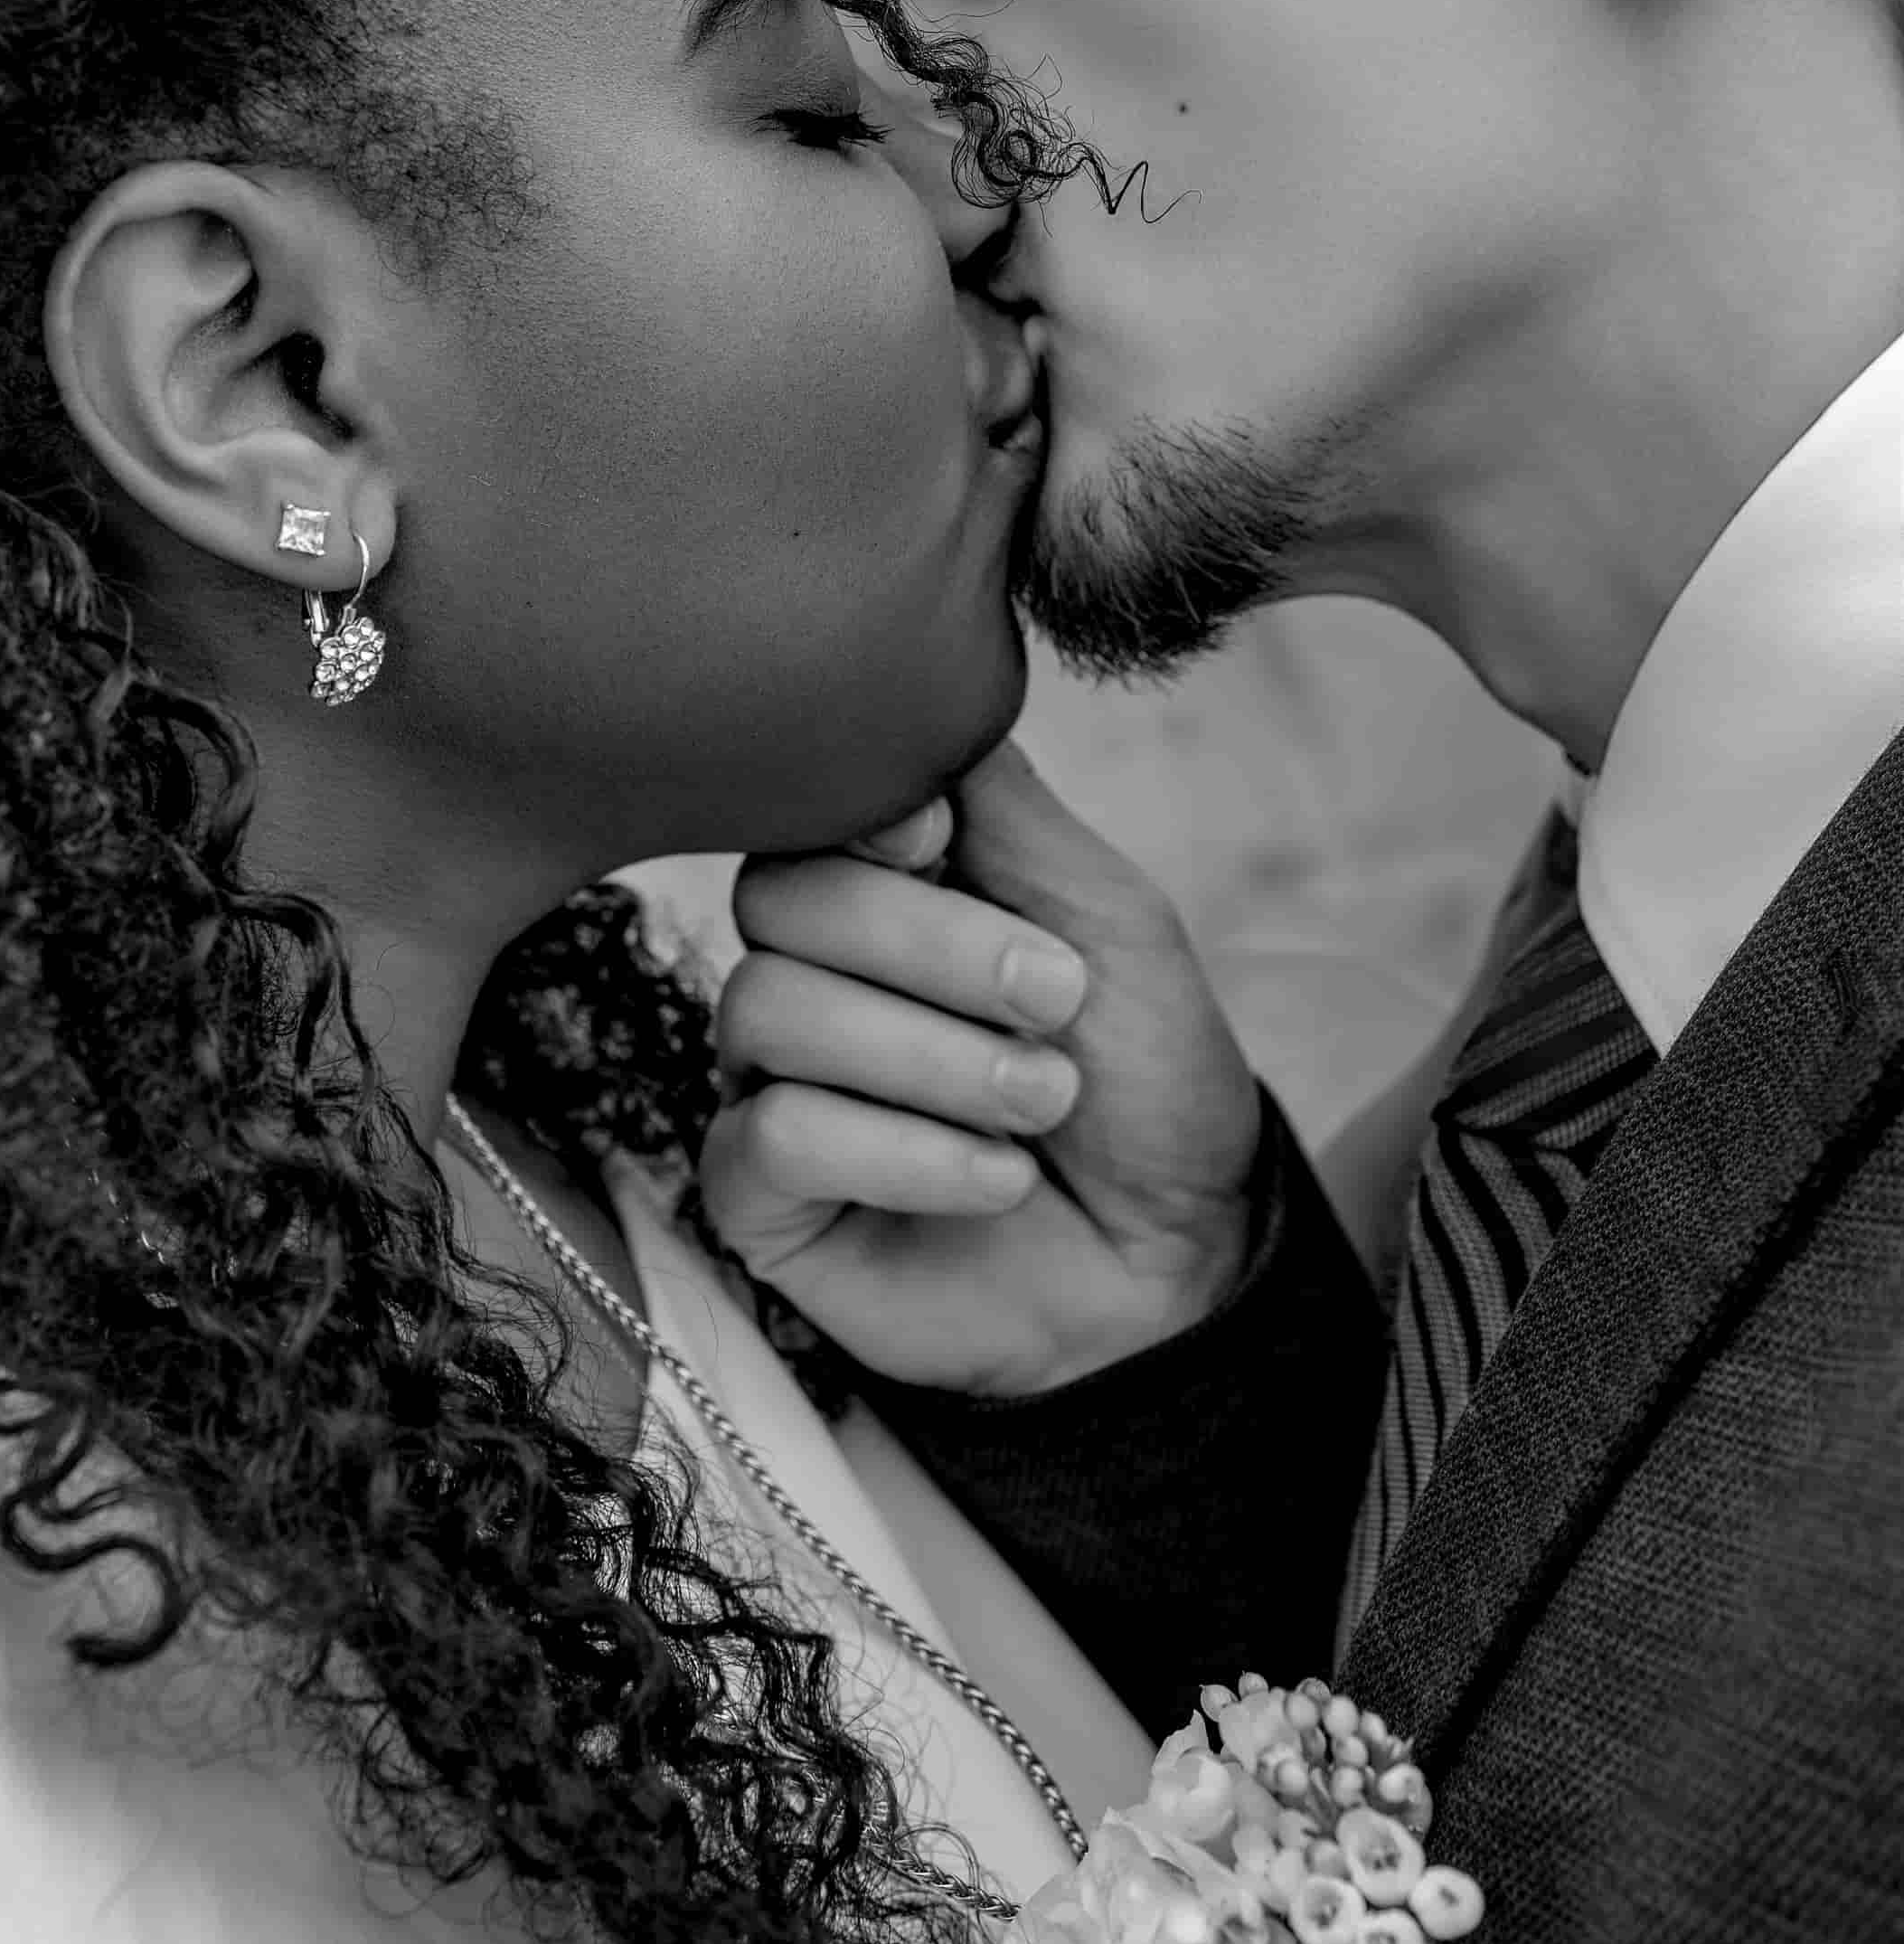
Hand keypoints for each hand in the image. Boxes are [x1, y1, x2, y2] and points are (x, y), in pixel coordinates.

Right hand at [699, 740, 1263, 1396]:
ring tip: (1042, 1102)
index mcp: (881, 887)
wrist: (1183, 1259)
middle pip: (778, 897)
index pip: (810, 807)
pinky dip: (904, 1151)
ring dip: (935, 1058)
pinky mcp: (759, 1196)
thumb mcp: (1108, 914)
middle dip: (935, 948)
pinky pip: (772, 1135)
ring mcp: (773, 1081)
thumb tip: (911, 684)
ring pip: (768, 1009)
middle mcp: (809, 970)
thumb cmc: (1147, 1081)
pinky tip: (997, 1179)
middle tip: (1058, 999)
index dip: (876, 823)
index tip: (955, 851)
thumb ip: (1002, 803)